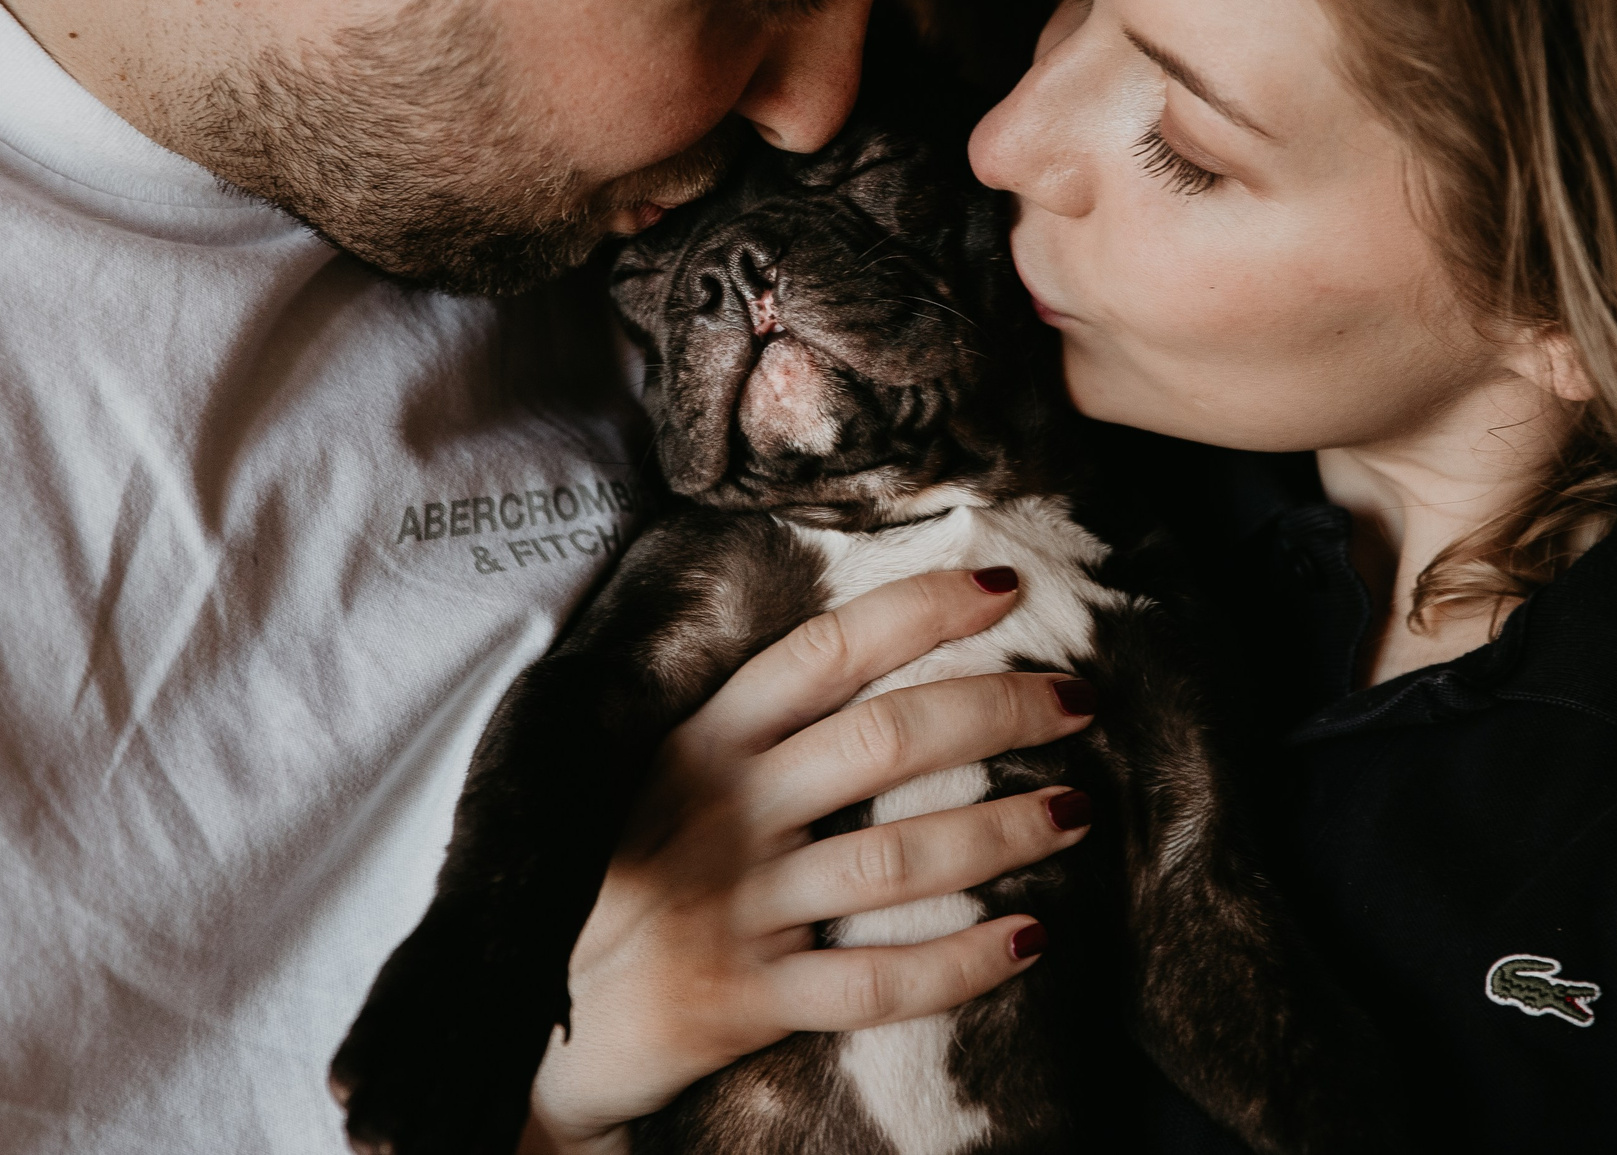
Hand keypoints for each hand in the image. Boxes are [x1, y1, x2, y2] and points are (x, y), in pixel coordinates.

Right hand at [517, 566, 1097, 1153]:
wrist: (539, 1027)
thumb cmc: (620, 884)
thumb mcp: (659, 784)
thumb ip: (748, 733)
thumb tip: (877, 663)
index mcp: (700, 743)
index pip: (824, 652)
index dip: (918, 611)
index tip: (1002, 588)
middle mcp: (722, 813)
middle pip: (884, 741)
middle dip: (998, 711)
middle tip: (1077, 701)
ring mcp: (736, 908)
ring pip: (896, 860)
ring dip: (1003, 830)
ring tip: (1076, 811)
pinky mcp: (747, 999)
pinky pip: (876, 982)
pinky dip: (962, 962)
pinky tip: (1031, 937)